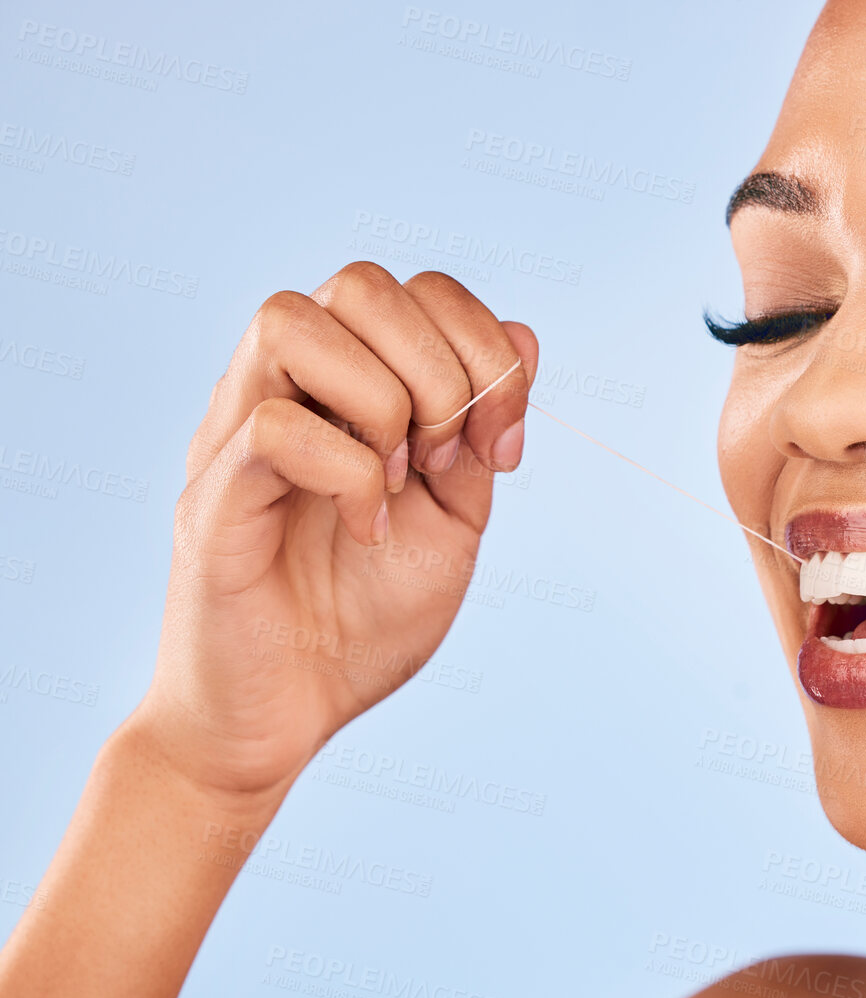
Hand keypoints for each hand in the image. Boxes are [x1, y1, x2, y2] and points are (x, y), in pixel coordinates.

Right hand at [139, 262, 535, 797]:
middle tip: (444, 462)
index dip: (484, 350)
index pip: (417, 291)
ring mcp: (236, 433)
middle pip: (359, 283)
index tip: (500, 449)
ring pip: (293, 322)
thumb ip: (481, 432)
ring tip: (398, 483)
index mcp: (344, 385)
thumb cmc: (361, 617)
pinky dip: (348, 475)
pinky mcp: (212, 495)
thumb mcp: (454, 518)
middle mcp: (282, 389)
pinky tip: (365, 530)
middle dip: (439, 369)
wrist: (289, 713)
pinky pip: (273, 427)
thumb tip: (521, 336)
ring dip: (381, 402)